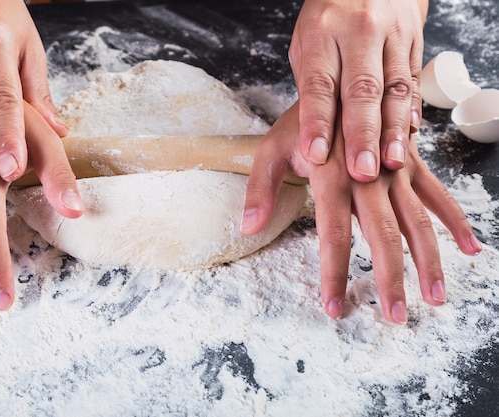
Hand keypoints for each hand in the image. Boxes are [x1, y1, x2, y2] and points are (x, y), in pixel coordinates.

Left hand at [242, 103, 481, 323]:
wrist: (339, 79)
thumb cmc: (301, 121)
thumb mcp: (272, 149)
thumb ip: (260, 189)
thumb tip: (248, 228)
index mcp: (332, 178)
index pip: (334, 236)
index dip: (334, 274)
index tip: (336, 308)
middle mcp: (369, 177)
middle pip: (383, 236)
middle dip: (389, 280)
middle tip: (394, 317)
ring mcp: (395, 171)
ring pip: (418, 221)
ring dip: (429, 261)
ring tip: (436, 298)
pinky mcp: (412, 164)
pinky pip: (438, 195)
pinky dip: (455, 222)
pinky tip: (470, 249)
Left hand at [290, 0, 427, 180]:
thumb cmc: (327, 21)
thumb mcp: (305, 45)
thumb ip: (311, 86)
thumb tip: (315, 136)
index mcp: (321, 35)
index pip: (319, 85)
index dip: (317, 123)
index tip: (316, 155)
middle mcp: (358, 33)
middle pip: (362, 90)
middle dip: (362, 136)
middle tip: (361, 171)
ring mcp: (392, 35)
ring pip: (396, 89)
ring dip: (393, 131)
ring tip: (391, 163)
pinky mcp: (415, 41)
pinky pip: (414, 81)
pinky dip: (412, 112)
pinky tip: (409, 136)